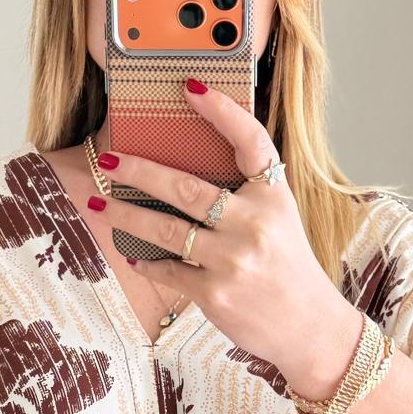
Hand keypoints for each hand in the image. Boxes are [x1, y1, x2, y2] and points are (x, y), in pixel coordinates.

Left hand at [89, 78, 360, 390]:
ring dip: (127, 215)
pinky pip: (169, 270)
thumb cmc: (289, 267)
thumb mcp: (280, 218)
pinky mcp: (215, 293)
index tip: (190, 86)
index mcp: (274, 196)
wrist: (311, 327)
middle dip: (141, 171)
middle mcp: (255, 224)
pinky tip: (136, 256)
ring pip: (166, 229)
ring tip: (100, 203)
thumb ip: (246, 192)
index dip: (222, 111)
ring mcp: (233, 261)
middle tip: (110, 160)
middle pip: (187, 188)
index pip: (251, 141)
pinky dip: (149, 262)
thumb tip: (189, 169)